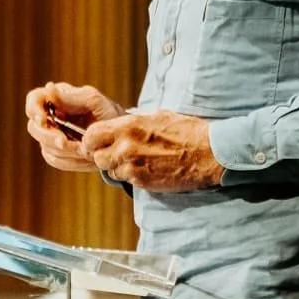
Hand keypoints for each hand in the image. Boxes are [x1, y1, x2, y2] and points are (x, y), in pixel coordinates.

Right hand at [26, 82, 124, 170]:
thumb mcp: (94, 101)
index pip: (34, 99)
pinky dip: (70, 161)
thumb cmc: (108, 113)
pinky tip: (86, 158)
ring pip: (45, 147)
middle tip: (67, 143)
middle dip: (50, 137)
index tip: (43, 120)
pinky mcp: (58, 153)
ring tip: (87, 151)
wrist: (120, 138)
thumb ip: (70, 97)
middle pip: (35, 128)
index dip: (34, 110)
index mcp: (57, 98)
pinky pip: (55, 160)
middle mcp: (51, 117)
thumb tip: (48, 88)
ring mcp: (52, 136)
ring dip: (66, 152)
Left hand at [82, 109, 224, 191]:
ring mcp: (133, 167)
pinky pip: (126, 180)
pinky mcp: (142, 182)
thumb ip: (133, 123)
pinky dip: (131, 175)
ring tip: (135, 159)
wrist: (208, 153)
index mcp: (128, 126)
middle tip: (116, 151)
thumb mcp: (156, 116)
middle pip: (96, 157)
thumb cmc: (186, 130)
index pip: (91, 135)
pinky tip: (146, 167)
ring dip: (117, 166)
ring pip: (110, 170)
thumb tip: (119, 127)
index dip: (92, 139)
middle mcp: (126, 147)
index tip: (98, 140)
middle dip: (103, 154)